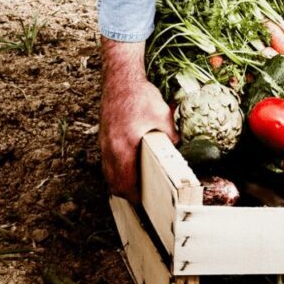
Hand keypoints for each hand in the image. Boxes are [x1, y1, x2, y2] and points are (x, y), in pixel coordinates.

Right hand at [99, 38, 176, 198]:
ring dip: (120, 184)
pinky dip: (116, 171)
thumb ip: (171, 137)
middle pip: (115, 183)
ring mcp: (104, 143)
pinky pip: (107, 163)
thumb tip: (181, 151)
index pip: (127, 182)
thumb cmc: (140, 96)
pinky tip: (127, 170)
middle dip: (128, 194)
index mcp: (124, 146)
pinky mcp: (103, 138)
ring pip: (109, 173)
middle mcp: (110, 148)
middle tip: (142, 201)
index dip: (137, 197)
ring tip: (135, 189)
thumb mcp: (162, 117)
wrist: (120, 78)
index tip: (146, 205)